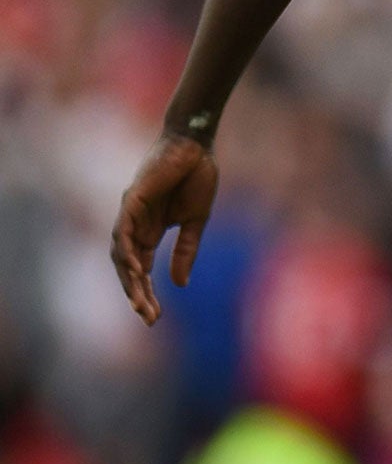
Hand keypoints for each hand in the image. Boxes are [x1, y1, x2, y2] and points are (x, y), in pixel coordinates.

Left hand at [111, 132, 219, 326]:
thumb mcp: (195, 221)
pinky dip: (127, 252)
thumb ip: (186, 251)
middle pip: (129, 268)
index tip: (156, 317)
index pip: (143, 269)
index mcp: (151, 231)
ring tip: (140, 302)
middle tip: (148, 318)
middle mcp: (136, 226)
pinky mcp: (132, 200)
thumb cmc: (197, 177)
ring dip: (129, 280)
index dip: (147, 293)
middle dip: (137, 294)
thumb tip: (180, 283)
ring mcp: (131, 214)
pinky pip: (123, 232)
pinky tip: (136, 270)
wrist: (196, 145)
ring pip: (122, 254)